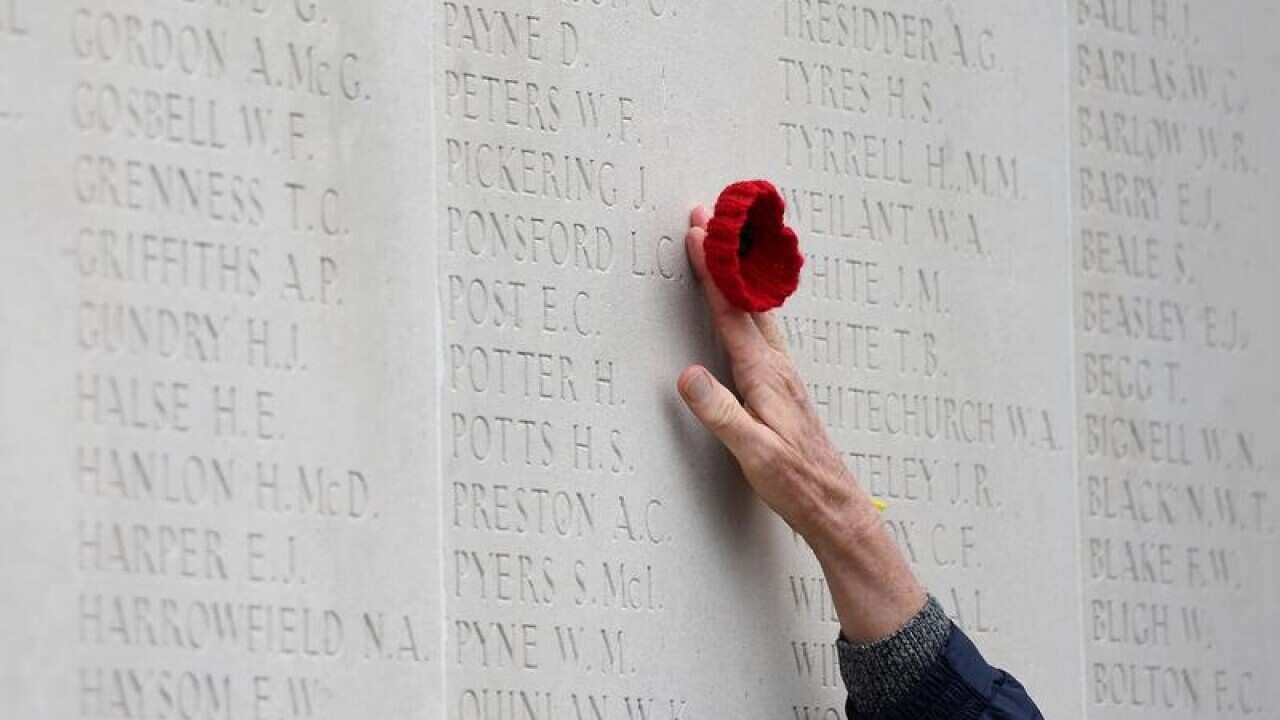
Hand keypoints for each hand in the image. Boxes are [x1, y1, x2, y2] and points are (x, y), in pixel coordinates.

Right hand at [678, 205, 924, 641]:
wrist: (834, 504)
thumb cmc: (794, 481)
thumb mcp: (752, 452)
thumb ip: (720, 413)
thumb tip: (688, 375)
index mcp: (765, 375)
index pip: (733, 311)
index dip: (714, 271)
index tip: (700, 235)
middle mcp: (777, 365)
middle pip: (747, 298)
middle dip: (726, 257)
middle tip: (708, 219)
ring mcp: (784, 373)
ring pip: (757, 310)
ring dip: (737, 277)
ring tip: (725, 248)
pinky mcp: (784, 385)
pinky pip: (761, 328)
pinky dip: (747, 302)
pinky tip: (745, 305)